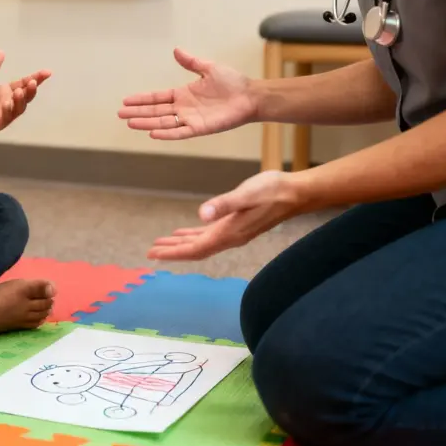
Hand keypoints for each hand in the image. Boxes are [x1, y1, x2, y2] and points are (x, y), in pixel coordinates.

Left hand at [0, 50, 50, 139]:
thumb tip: (1, 51)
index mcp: (7, 91)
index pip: (24, 83)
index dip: (36, 77)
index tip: (47, 72)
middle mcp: (9, 102)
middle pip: (26, 96)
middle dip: (32, 89)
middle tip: (34, 81)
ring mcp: (6, 113)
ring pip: (20, 107)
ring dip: (22, 100)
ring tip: (21, 90)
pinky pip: (7, 116)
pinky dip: (8, 109)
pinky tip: (6, 103)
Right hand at [118, 48, 257, 139]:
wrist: (250, 96)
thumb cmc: (233, 82)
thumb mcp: (208, 68)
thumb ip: (191, 62)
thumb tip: (176, 50)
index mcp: (183, 94)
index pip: (157, 98)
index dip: (142, 99)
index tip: (126, 100)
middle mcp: (184, 108)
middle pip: (156, 111)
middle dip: (138, 112)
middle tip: (120, 114)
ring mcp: (191, 119)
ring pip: (163, 122)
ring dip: (147, 123)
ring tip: (130, 123)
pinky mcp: (200, 128)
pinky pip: (180, 132)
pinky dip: (166, 133)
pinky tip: (152, 132)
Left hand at [148, 171, 304, 260]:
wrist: (295, 193)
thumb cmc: (272, 191)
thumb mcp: (246, 194)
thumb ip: (224, 204)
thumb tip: (201, 215)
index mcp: (229, 233)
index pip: (195, 249)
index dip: (173, 252)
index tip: (154, 254)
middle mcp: (230, 237)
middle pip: (195, 250)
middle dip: (172, 251)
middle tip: (150, 252)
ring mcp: (234, 232)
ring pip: (201, 243)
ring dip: (180, 244)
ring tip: (161, 243)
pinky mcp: (237, 225)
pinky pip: (209, 235)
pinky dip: (194, 235)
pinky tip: (185, 232)